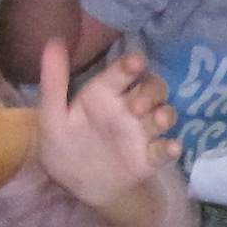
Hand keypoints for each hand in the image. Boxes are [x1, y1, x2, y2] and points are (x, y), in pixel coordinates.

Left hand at [28, 35, 179, 217]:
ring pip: (164, 114)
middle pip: (152, 89)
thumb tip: (54, 41)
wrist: (73, 185)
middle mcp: (128, 109)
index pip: (122, 73)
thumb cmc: (63, 145)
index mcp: (105, 94)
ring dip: (166, 114)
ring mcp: (141, 133)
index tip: (136, 62)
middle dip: (151, 92)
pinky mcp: (148, 158)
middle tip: (138, 106)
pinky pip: (164, 150)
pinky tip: (173, 147)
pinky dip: (171, 147)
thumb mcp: (53, 116)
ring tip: (158, 121)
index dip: (131, 65)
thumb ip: (54, 82)